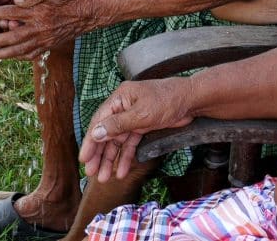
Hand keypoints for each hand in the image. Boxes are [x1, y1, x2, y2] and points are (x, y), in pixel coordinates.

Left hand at [0, 0, 99, 58]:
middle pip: (11, 37)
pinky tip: (9, 56)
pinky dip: (18, 56)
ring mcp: (44, 39)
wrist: (89, 12)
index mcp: (38, 12)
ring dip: (2, 53)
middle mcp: (39, 28)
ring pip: (19, 50)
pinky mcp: (49, 45)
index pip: (10, 12)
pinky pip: (31, 54)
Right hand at [80, 78, 194, 181]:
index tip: (84, 159)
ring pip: (118, 141)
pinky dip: (126, 157)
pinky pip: (130, 144)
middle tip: (91, 173)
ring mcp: (133, 117)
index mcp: (120, 98)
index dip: (90, 141)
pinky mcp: (143, 126)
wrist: (191, 100)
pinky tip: (122, 171)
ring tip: (104, 178)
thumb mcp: (141, 114)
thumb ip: (118, 125)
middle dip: (99, 154)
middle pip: (106, 133)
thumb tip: (96, 133)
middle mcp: (123, 107)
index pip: (99, 121)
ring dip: (111, 159)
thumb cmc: (167, 100)